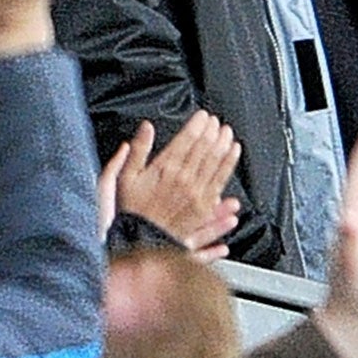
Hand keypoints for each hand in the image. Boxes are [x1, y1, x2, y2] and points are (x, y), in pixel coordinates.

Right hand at [98, 111, 241, 254]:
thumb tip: (146, 127)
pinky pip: (221, 181)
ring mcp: (196, 193)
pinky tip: (234, 155)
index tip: (203, 115)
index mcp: (164, 168)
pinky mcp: (204, 206)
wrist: (140, 241)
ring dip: (223, 145)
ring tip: (228, 133)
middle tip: (216, 121)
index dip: (197, 125)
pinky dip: (229, 165)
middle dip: (212, 132)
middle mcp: (184, 179)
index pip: (186, 139)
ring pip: (215, 163)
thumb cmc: (130, 211)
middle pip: (204, 149)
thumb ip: (137, 150)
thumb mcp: (124, 177)